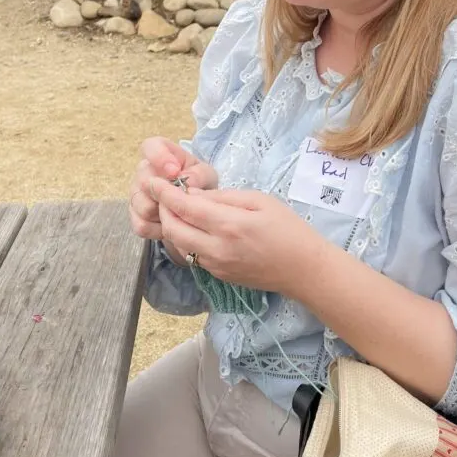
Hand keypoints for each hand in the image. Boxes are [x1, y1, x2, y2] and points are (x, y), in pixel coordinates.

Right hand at [129, 137, 218, 242]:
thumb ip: (198, 174)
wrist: (197, 206)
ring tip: (180, 214)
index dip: (159, 158)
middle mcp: (144, 172)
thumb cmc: (200, 184)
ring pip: (142, 207)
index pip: (150, 147)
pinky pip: (141, 225)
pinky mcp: (135, 215)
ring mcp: (136, 194)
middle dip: (166, 195)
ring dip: (164, 214)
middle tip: (183, 201)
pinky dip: (158, 229)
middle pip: (144, 183)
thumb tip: (185, 179)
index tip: (175, 172)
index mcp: (162, 153)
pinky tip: (171, 225)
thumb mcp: (207, 175)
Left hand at [148, 182, 324, 298]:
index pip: (184, 207)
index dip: (164, 193)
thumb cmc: (289, 229)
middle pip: (172, 230)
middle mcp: (216, 249)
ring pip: (178, 245)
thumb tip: (194, 194)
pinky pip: (192, 255)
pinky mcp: (218, 275)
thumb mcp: (261, 201)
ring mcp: (215, 266)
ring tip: (178, 210)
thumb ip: (224, 197)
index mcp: (228, 225)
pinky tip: (194, 228)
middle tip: (165, 195)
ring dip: (172, 226)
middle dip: (163, 210)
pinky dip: (185, 239)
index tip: (153, 181)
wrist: (303, 270)